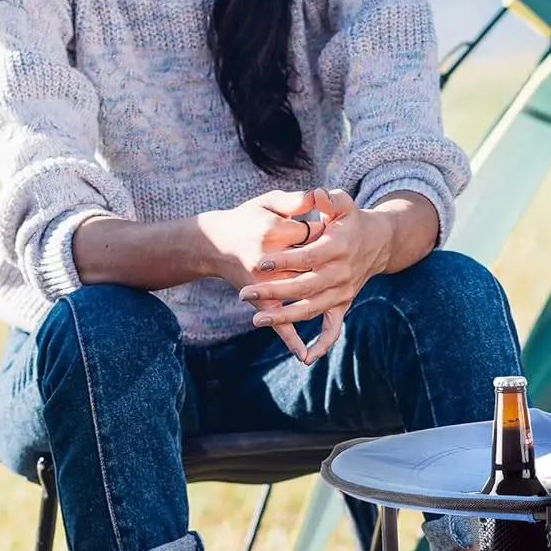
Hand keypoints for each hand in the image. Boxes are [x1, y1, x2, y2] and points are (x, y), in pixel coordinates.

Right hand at [197, 190, 328, 362]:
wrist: (216, 241)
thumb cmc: (248, 218)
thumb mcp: (268, 201)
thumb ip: (295, 199)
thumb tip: (319, 195)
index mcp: (271, 231)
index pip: (312, 233)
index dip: (326, 230)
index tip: (330, 227)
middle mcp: (267, 259)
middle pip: (310, 264)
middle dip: (324, 261)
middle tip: (332, 254)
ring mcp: (263, 284)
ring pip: (299, 293)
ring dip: (317, 293)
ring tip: (334, 289)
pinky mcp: (258, 300)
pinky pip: (278, 322)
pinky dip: (290, 338)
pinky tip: (305, 355)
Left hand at [237, 189, 387, 363]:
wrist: (378, 242)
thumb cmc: (351, 220)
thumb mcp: (343, 203)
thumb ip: (329, 199)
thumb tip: (316, 194)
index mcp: (338, 247)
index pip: (308, 257)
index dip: (284, 261)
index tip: (259, 263)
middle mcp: (342, 273)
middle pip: (305, 287)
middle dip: (273, 292)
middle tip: (244, 295)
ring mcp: (343, 292)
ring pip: (312, 309)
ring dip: (285, 317)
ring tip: (256, 319)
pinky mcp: (344, 304)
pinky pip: (334, 329)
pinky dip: (321, 345)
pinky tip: (304, 357)